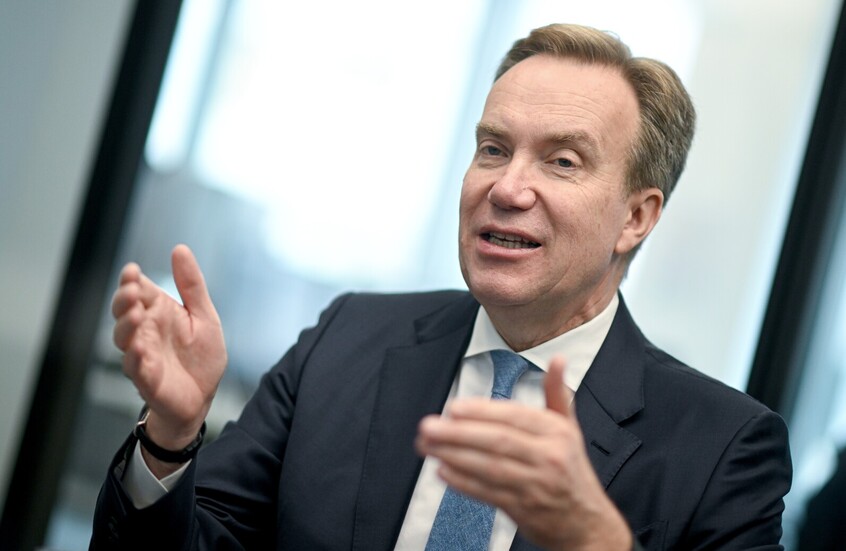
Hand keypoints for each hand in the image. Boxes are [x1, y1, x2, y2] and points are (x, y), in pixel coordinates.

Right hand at [112, 245, 226, 471]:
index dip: (131, 280)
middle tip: (131, 290)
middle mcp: (145, 331)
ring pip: (124, 338)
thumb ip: (192, 285)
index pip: (138, 291)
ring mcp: (143, 355)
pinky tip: (140, 348)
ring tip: (135, 314)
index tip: (132, 270)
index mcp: (158, 312)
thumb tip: (179, 249)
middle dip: (123, 300)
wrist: (204, 397)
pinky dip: (135, 358)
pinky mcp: (147, 379)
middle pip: (124, 312)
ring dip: (126, 326)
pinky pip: (135, 368)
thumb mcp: (204, 316)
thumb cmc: (200, 357)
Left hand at [416, 357, 631, 550]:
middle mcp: (549, 457)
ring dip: (454, 456)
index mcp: (557, 432)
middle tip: (429, 426)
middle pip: (498, 441)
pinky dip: (464, 483)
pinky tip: (443, 471)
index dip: (482, 411)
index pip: (515, 416)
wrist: (587, 523)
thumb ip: (556, 393)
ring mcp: (536, 485)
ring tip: (428, 446)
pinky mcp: (524, 510)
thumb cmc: (571, 470)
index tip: (454, 408)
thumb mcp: (570, 428)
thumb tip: (557, 360)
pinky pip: (489, 493)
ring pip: (490, 467)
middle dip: (458, 433)